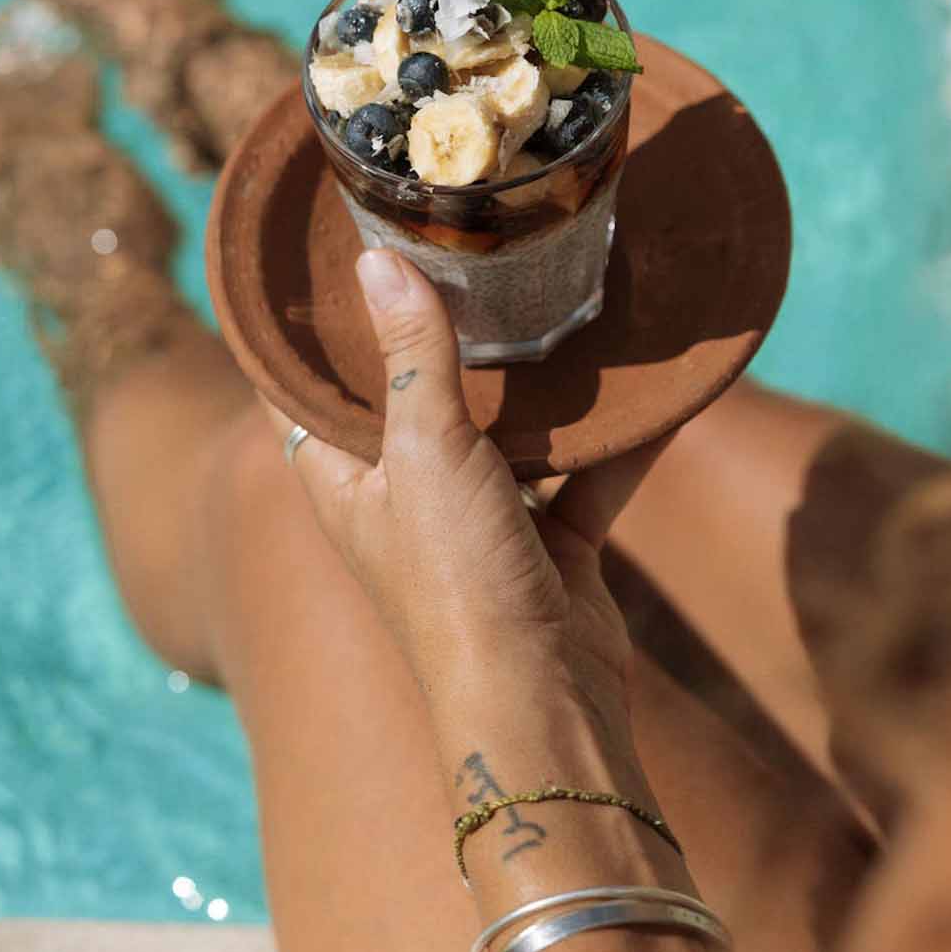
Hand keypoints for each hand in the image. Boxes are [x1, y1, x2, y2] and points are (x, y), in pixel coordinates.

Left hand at [273, 248, 665, 717]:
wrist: (543, 699)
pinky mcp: (550, 544)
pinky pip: (581, 473)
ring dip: (530, 384)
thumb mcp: (426, 451)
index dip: (307, 332)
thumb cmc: (454, 579)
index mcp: (345, 480)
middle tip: (457, 252)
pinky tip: (647, 385)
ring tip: (550, 295)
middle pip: (411, 402)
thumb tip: (374, 260)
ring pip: (504, 433)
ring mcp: (479, 522)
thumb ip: (412, 357)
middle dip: (433, 338)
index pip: (303, 393)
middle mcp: (405, 498)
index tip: (323, 257)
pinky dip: (611, 439)